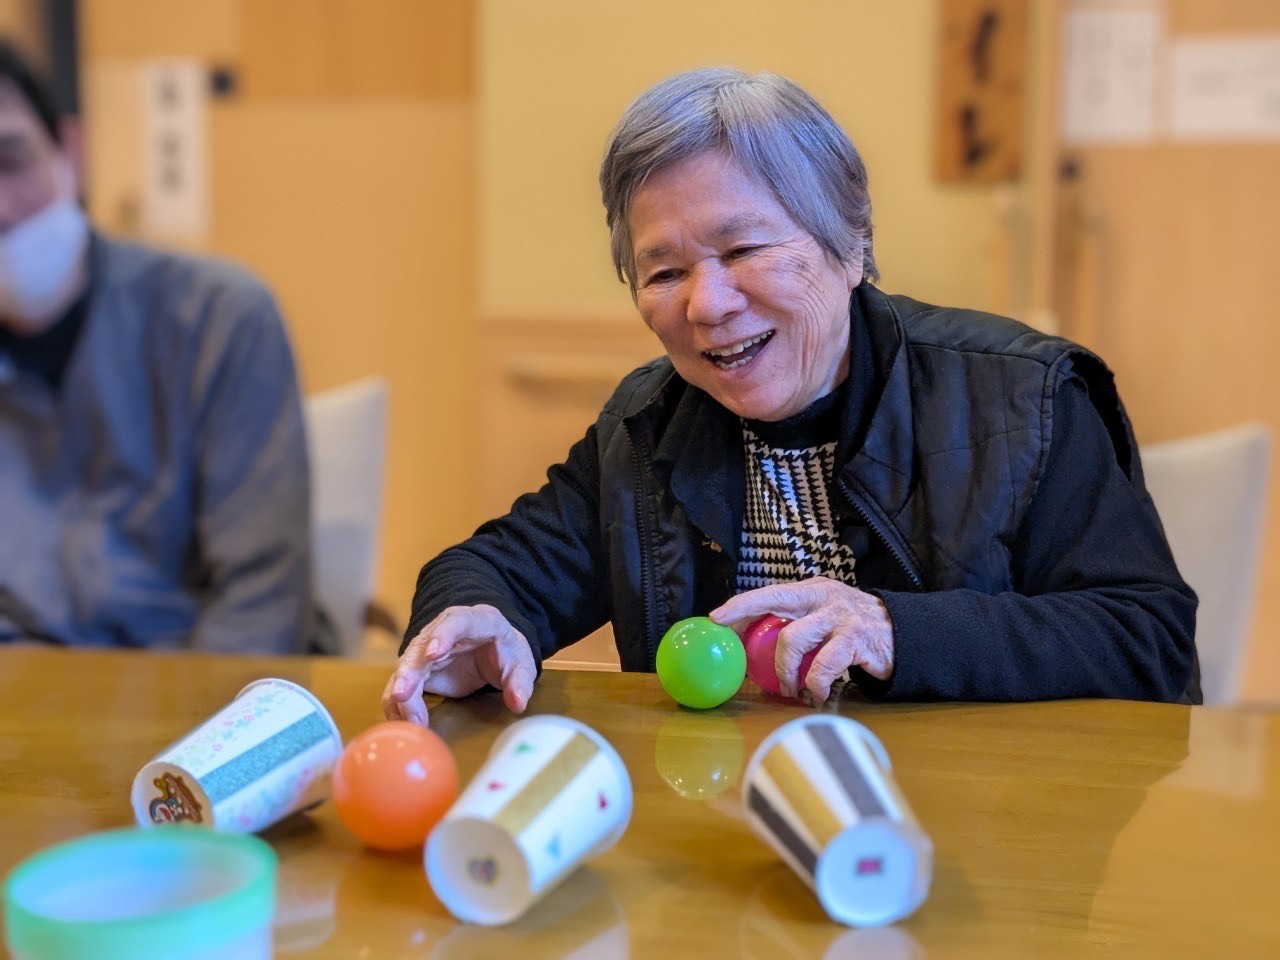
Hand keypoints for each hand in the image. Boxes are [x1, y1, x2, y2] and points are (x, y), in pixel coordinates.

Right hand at [381, 604, 536, 725]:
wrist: (493, 649)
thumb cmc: (505, 652)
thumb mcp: (521, 664)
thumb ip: (519, 682)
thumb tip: (517, 703)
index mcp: (476, 620)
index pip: (456, 621)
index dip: (442, 636)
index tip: (432, 654)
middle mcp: (444, 630)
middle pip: (421, 646)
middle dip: (410, 671)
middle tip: (402, 694)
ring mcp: (427, 648)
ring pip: (407, 666)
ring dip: (402, 692)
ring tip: (409, 719)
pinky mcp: (419, 669)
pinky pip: (403, 684)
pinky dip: (400, 704)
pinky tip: (403, 722)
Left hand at [710, 577, 894, 700]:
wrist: (905, 635)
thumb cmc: (857, 630)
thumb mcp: (828, 615)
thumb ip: (800, 621)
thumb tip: (755, 643)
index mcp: (812, 590)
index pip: (770, 592)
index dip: (742, 603)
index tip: (716, 617)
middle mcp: (823, 597)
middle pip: (775, 601)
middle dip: (744, 613)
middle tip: (728, 638)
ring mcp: (839, 617)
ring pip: (793, 639)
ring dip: (784, 670)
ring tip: (788, 687)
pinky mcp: (855, 639)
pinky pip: (822, 667)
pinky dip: (814, 685)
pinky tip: (815, 694)